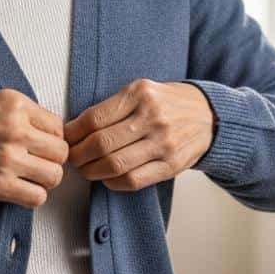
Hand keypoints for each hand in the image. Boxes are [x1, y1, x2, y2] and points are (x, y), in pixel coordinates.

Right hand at [0, 90, 68, 207]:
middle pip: (61, 152)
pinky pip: (36, 197)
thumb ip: (20, 113)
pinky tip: (19, 190)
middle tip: (38, 163)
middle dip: (52, 160)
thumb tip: (41, 130)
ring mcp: (9, 158)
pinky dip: (32, 196)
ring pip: (54, 176)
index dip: (52, 139)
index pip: (58, 127)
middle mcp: (18, 130)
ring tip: (30, 178)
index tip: (42, 145)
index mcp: (17, 105)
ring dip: (45, 179)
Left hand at [63, 78, 216, 191]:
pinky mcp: (171, 165)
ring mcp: (163, 142)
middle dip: (78, 155)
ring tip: (85, 169)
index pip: (95, 118)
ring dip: (92, 171)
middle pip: (101, 144)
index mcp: (140, 93)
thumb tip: (74, 129)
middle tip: (71, 157)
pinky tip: (107, 177)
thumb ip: (113, 107)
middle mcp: (152, 117)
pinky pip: (133, 180)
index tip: (65, 138)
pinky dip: (113, 182)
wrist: (208, 115)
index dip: (73, 133)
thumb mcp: (142, 91)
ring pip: (115, 165)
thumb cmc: (166, 102)